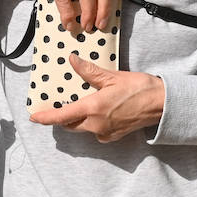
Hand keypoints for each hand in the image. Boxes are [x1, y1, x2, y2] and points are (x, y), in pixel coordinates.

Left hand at [29, 55, 163, 141]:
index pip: (62, 116)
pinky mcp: (113, 136)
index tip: (34, 117)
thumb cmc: (139, 88)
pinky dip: (92, 121)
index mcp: (93, 109)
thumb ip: (90, 71)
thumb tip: (72, 60)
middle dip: (63, 117)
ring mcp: (105, 133)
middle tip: (58, 105)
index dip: (46, 117)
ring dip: (79, 118)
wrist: (162, 105)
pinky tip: (100, 109)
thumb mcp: (113, 77)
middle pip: (70, 124)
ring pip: (83, 127)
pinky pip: (96, 130)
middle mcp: (96, 125)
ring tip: (82, 102)